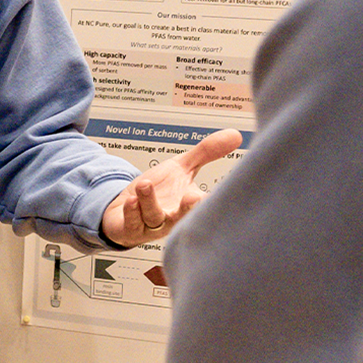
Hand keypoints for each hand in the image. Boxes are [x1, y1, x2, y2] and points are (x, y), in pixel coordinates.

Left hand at [99, 129, 241, 246]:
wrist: (126, 208)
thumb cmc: (159, 191)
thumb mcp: (182, 168)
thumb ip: (206, 152)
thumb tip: (236, 135)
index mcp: (189, 205)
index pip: (205, 204)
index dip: (214, 201)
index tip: (226, 193)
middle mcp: (173, 217)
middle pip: (183, 217)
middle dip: (189, 209)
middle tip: (193, 198)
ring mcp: (151, 224)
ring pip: (153, 217)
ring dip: (150, 202)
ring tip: (145, 185)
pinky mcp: (131, 227)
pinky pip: (132, 223)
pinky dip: (132, 212)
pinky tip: (132, 199)